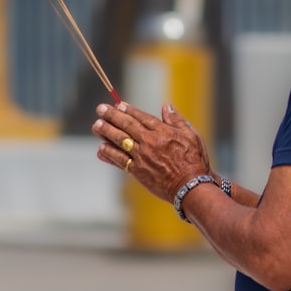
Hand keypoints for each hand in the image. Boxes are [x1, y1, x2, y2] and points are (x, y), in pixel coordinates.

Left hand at [93, 102, 210, 204]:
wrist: (190, 186)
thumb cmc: (194, 160)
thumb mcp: (190, 135)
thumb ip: (176, 120)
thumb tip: (167, 105)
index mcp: (162, 132)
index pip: (141, 117)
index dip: (128, 110)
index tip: (118, 104)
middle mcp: (149, 142)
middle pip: (127, 126)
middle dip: (112, 116)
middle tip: (100, 109)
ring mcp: (142, 157)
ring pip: (120, 141)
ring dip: (106, 133)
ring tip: (96, 126)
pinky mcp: (138, 171)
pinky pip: (120, 161)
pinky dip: (109, 154)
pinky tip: (101, 149)